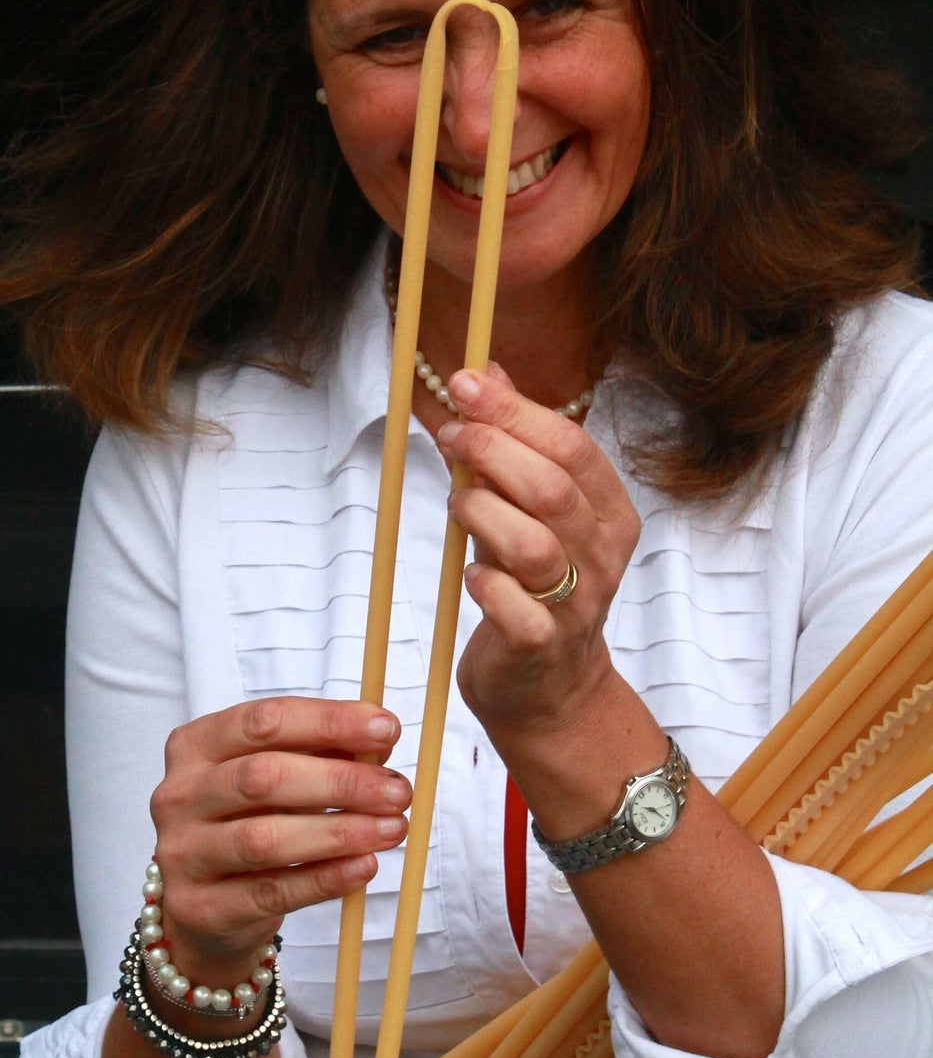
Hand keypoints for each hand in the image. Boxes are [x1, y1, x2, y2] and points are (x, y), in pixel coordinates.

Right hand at [147, 698, 411, 976]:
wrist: (204, 908)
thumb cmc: (248, 825)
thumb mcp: (274, 780)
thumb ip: (319, 754)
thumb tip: (380, 741)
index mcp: (196, 746)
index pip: (264, 721)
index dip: (329, 722)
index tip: (388, 729)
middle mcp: (179, 795)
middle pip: (263, 777)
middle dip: (341, 781)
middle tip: (398, 791)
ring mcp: (183, 853)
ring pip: (265, 839)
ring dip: (340, 832)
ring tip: (392, 829)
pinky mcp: (200, 907)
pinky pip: (271, 892)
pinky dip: (325, 879)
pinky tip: (364, 867)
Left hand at [437, 364, 640, 737]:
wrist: (550, 688)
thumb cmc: (533, 586)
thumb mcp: (527, 509)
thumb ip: (511, 445)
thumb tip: (485, 369)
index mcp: (608, 511)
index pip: (572, 445)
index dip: (515, 410)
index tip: (464, 382)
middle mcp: (601, 554)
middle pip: (552, 488)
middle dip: (493, 450)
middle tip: (449, 434)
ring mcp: (576, 603)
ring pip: (533, 544)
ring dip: (482, 512)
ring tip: (455, 503)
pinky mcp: (542, 647)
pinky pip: (517, 611)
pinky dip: (486, 584)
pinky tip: (472, 572)